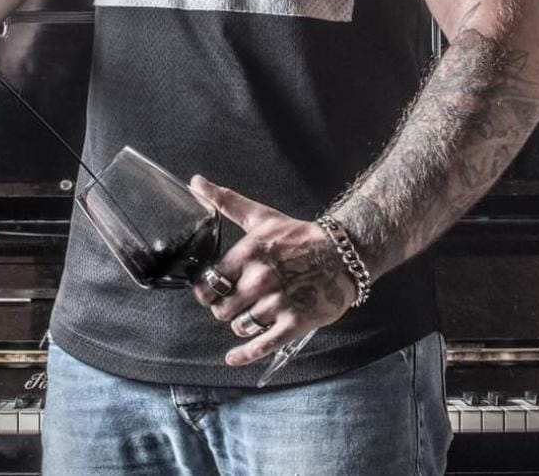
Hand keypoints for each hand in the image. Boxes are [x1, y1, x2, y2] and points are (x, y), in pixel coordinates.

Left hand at [189, 176, 355, 368]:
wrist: (342, 254)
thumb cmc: (298, 236)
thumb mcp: (260, 216)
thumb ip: (225, 201)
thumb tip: (196, 182)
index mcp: (249, 253)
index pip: (211, 281)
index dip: (206, 289)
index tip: (208, 290)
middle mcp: (261, 279)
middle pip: (222, 309)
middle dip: (223, 308)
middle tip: (232, 303)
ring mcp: (278, 303)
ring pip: (241, 326)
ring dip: (241, 324)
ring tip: (249, 314)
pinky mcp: (294, 322)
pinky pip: (263, 345)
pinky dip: (245, 355)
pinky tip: (234, 357)